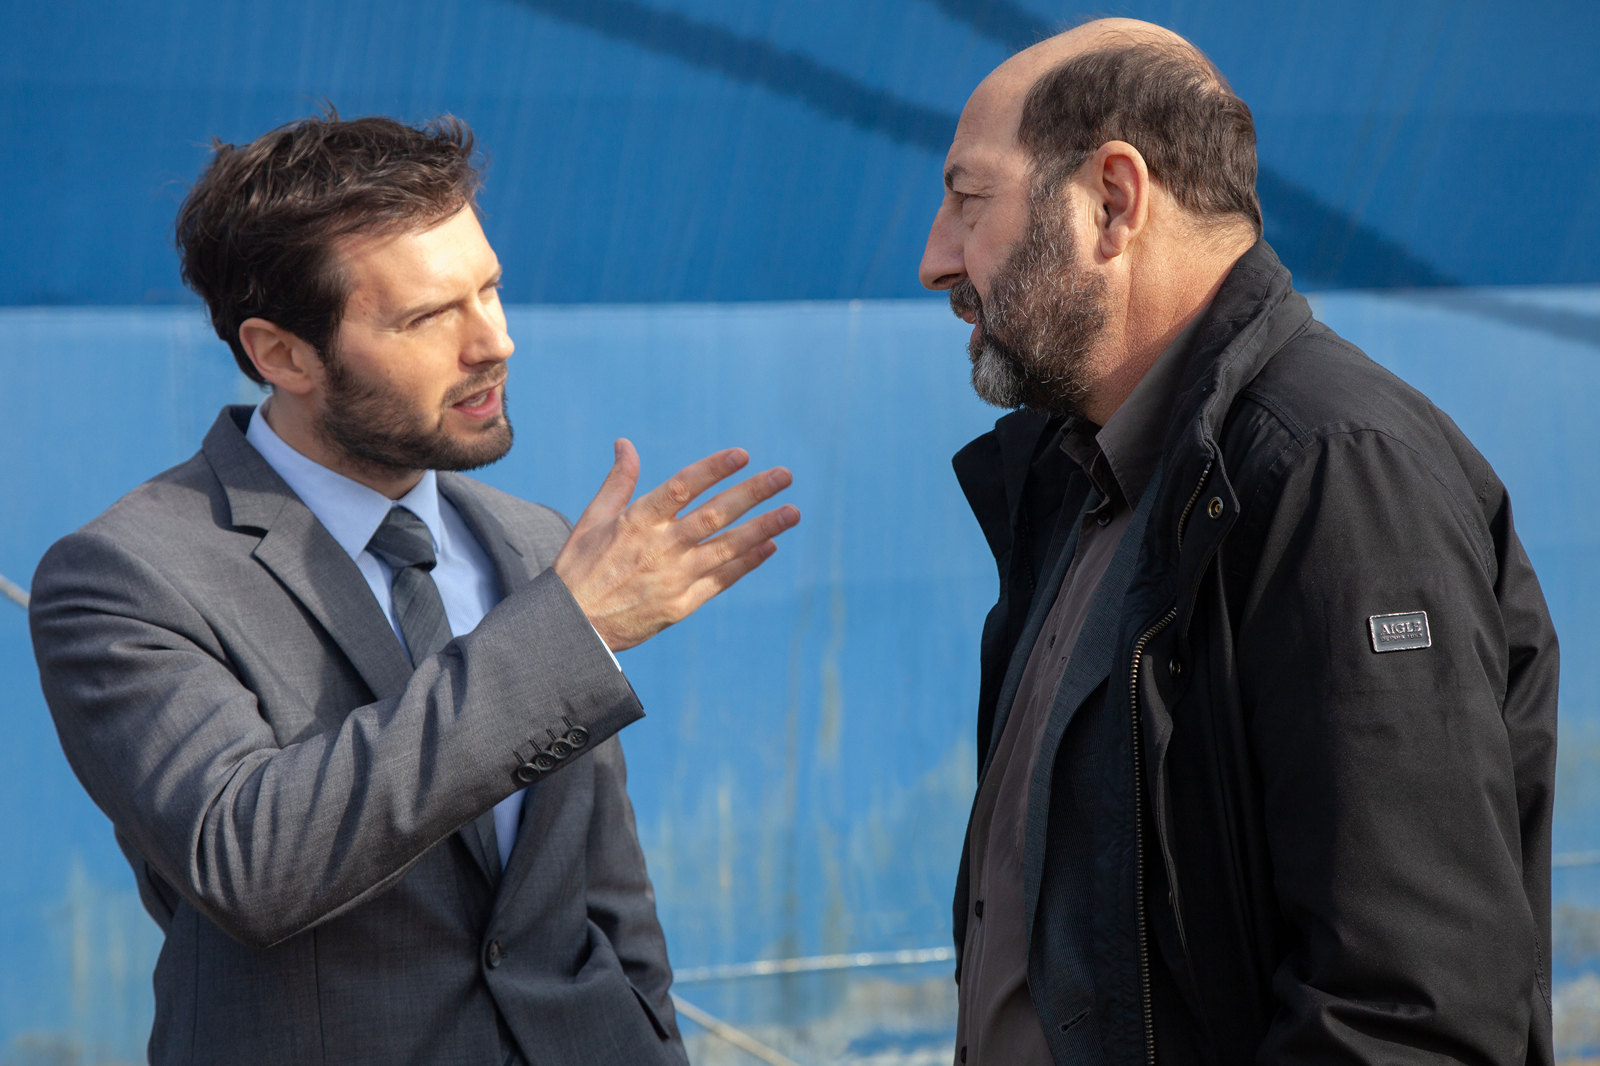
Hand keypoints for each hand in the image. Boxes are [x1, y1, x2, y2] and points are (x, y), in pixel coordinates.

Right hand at [552, 439, 799, 651]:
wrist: (574, 628)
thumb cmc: (581, 568)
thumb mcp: (593, 520)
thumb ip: (618, 482)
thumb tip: (625, 443)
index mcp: (636, 522)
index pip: (681, 487)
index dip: (713, 469)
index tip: (742, 455)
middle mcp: (659, 548)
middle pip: (714, 514)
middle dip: (752, 493)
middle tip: (784, 475)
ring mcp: (674, 578)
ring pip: (726, 548)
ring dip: (763, 528)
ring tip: (792, 512)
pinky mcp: (681, 605)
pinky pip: (721, 580)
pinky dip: (746, 562)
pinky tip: (769, 546)